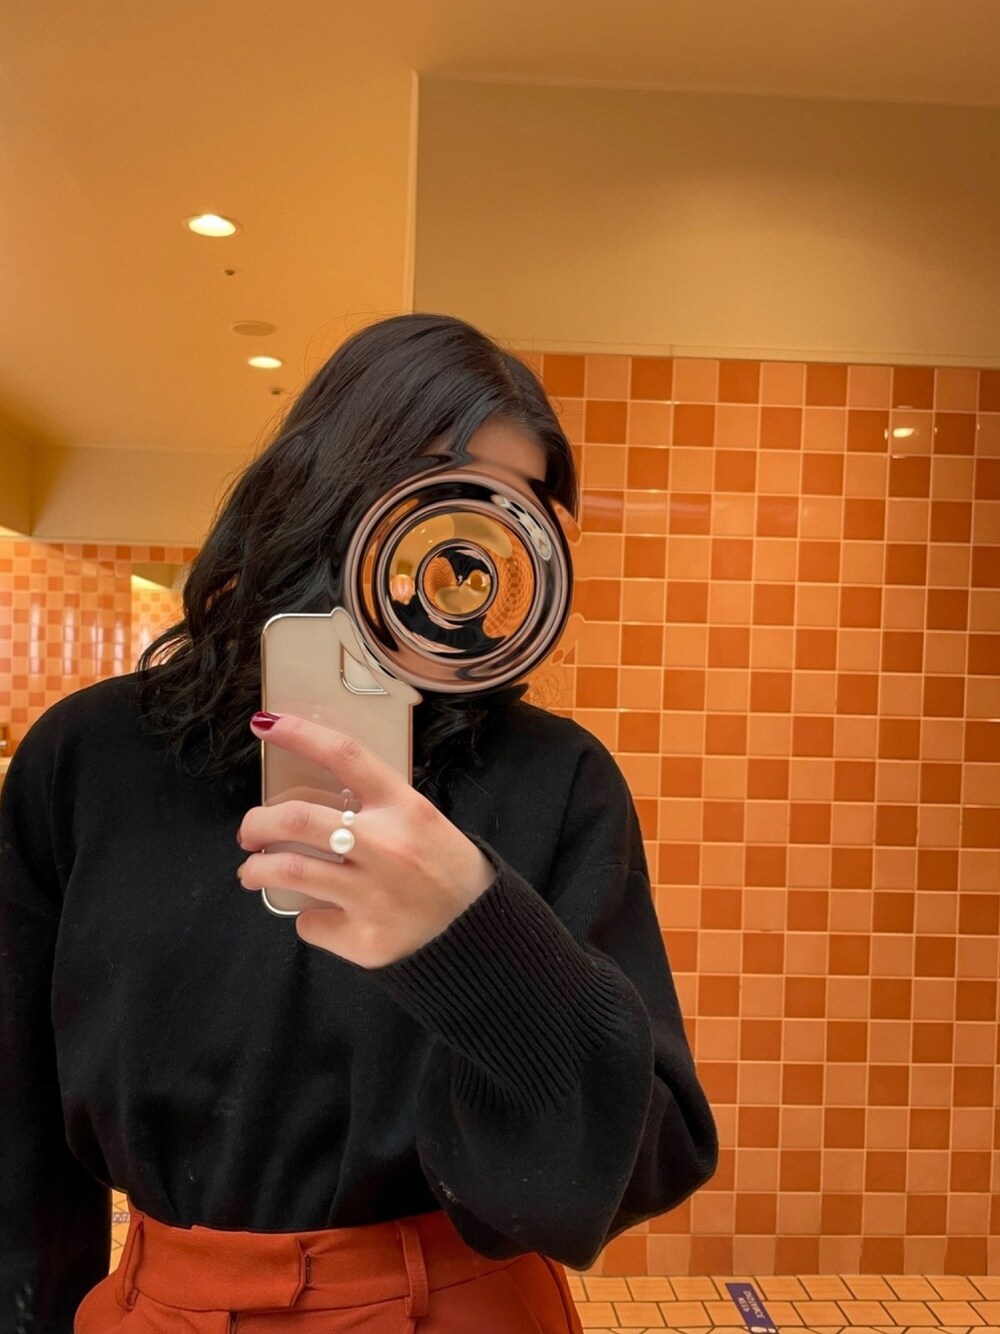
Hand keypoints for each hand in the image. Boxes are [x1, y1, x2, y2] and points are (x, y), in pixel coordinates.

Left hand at [236, 713, 495, 968]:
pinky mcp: (364, 938)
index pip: (345, 756)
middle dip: (256, 823)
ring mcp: (373, 894)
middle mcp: (387, 846)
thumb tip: (311, 804)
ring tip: (253, 872)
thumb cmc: (445, 867)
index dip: (299, 734)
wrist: (478, 930)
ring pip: (289, 871)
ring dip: (257, 869)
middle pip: (297, 819)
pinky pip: (312, 922)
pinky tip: (317, 915)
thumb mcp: (420, 820)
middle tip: (249, 833)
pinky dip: (307, 916)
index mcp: (404, 807)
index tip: (264, 725)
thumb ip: (373, 809)